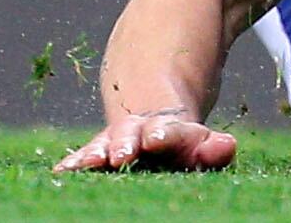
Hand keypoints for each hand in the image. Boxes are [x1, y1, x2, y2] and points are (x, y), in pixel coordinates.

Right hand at [55, 109, 237, 172]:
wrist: (153, 119)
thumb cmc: (182, 144)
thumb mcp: (201, 144)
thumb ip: (213, 149)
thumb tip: (227, 145)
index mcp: (170, 130)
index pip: (169, 131)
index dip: (163, 134)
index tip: (155, 139)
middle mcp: (139, 131)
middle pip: (132, 134)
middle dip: (126, 143)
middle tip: (121, 154)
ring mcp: (117, 140)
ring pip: (106, 143)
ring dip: (98, 152)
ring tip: (88, 163)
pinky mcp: (100, 150)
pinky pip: (86, 155)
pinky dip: (76, 162)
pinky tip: (62, 170)